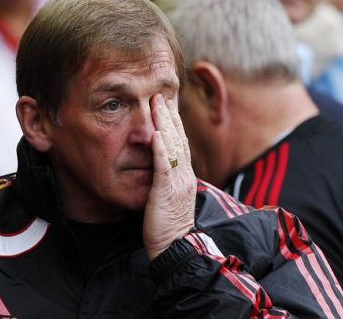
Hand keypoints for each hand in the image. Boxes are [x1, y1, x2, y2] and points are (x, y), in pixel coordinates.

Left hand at [143, 94, 195, 260]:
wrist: (175, 246)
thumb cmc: (168, 224)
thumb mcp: (170, 197)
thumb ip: (168, 179)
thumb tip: (160, 166)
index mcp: (185, 176)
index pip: (181, 144)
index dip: (174, 124)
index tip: (166, 106)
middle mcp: (185, 175)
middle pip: (179, 139)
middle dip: (169, 116)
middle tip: (161, 96)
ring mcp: (178, 182)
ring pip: (174, 146)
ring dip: (165, 124)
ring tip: (157, 104)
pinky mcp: (167, 191)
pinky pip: (165, 166)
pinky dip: (162, 148)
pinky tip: (157, 133)